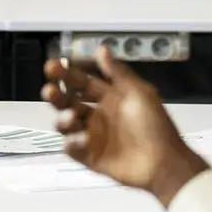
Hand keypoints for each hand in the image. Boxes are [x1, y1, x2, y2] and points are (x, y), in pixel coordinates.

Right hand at [40, 48, 208, 204]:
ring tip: (72, 117)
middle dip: (56, 95)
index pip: (82, 82)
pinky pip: (72, 148)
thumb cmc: (154, 125)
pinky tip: (81, 140)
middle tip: (49, 90)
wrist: (162, 162)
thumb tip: (101, 48)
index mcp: (109, 97)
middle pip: (68, 102)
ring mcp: (92, 136)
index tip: (52, 66)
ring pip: (66, 124)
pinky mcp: (89, 157)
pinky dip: (72, 143)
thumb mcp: (139, 93)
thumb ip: (117, 72)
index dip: (67, 74)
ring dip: (64, 118)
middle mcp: (97, 114)